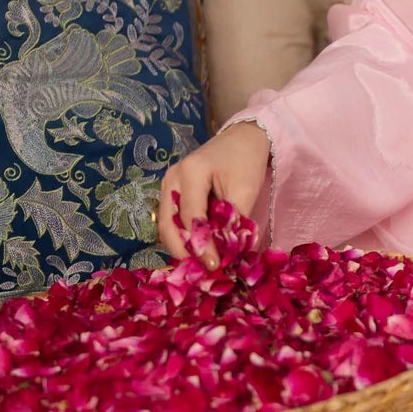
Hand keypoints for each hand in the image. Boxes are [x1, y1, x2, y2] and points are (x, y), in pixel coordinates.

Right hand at [157, 119, 271, 260]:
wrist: (242, 139)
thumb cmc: (246, 161)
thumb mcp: (246, 190)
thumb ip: (234, 221)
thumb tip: (227, 254)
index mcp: (191, 172)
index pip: (192, 218)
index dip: (202, 246)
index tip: (215, 267)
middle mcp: (172, 178)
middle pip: (167, 225)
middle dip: (182, 251)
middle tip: (201, 272)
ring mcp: (168, 185)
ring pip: (166, 225)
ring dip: (180, 247)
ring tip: (199, 265)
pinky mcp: (171, 192)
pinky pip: (172, 221)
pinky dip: (183, 237)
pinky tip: (197, 250)